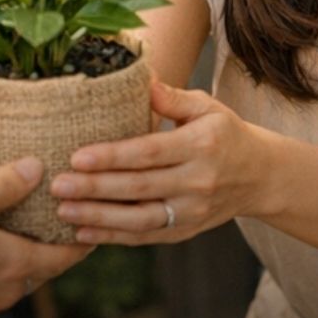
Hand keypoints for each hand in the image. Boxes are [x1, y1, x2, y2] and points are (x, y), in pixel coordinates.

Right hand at [0, 158, 93, 317]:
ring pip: (4, 279)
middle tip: (50, 223)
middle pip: (36, 269)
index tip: (93, 227)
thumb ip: (6, 184)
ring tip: (6, 233)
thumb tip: (37, 169)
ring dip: (8, 258)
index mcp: (16, 265)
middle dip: (43, 247)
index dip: (82, 242)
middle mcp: (2, 293)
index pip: (65, 257)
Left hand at [50, 80, 266, 245]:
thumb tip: (142, 79)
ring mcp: (193, 211)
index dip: (112, 156)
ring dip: (99, 217)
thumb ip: (173, 97)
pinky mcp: (186, 231)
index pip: (150, 152)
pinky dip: (113, 237)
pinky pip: (146, 236)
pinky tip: (83, 232)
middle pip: (140, 187)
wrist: (260, 176)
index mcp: (202, 145)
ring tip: (63, 211)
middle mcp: (198, 181)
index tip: (77, 157)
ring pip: (140, 219)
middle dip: (95, 188)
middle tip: (57, 185)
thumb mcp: (207, 107)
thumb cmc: (225, 134)